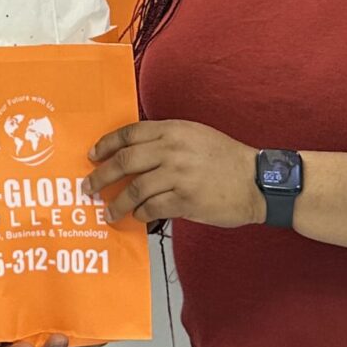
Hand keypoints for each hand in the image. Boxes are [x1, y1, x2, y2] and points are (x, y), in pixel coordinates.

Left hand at [90, 120, 262, 229]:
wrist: (258, 181)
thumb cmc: (226, 158)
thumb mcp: (196, 135)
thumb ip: (166, 139)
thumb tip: (133, 153)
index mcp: (174, 130)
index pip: (129, 134)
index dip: (106, 145)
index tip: (92, 155)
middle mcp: (172, 150)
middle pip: (125, 161)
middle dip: (101, 176)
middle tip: (88, 188)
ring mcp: (178, 175)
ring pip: (134, 189)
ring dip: (116, 203)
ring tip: (108, 212)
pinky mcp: (185, 200)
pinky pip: (152, 208)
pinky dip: (140, 214)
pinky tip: (137, 217)